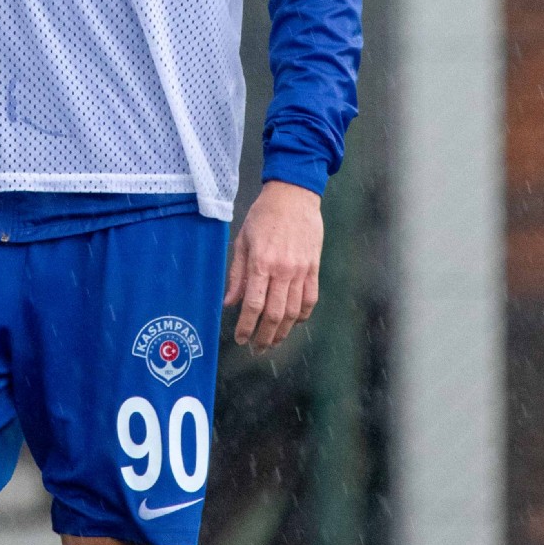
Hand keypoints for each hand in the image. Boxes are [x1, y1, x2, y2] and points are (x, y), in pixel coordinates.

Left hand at [222, 179, 322, 353]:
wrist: (293, 195)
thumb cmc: (263, 215)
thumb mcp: (242, 241)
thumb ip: (237, 274)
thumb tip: (229, 303)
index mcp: (261, 263)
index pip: (253, 305)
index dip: (246, 326)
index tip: (240, 339)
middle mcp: (282, 270)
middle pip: (275, 314)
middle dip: (264, 337)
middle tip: (256, 349)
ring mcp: (301, 270)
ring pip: (294, 312)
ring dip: (283, 332)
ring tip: (272, 342)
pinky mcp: (314, 268)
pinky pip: (310, 299)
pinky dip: (302, 316)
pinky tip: (293, 323)